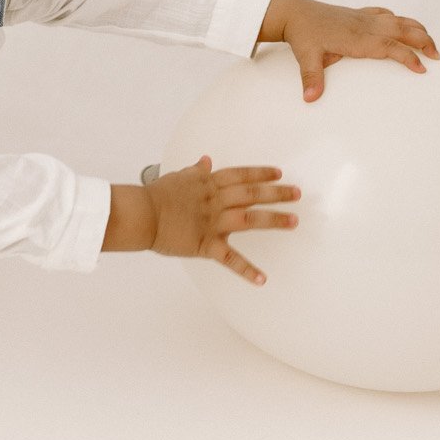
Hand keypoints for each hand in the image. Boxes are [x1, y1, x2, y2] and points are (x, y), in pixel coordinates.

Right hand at [145, 156, 299, 284]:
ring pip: (249, 219)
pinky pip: (229, 259)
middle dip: (277, 193)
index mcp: (209, 184)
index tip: (278, 173)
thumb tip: (206, 161)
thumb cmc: (157, 195)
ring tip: (293, 221)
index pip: (240, 175)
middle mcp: (216, 201)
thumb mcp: (178, 177)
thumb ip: (196, 171)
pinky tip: (262, 279)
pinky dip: (246, 270)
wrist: (142, 214)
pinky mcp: (206, 245)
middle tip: (297, 194)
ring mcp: (213, 223)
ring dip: (273, 220)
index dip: (261, 174)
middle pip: (252, 194)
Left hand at [260, 0, 439, 101]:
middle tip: (438, 56)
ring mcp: (363, 18)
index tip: (422, 69)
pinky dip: (398, 18)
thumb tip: (310, 98)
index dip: (408, 57)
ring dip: (416, 28)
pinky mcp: (357, 14)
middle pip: (402, 30)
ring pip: (397, 20)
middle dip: (423, 41)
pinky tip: (401, 23)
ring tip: (430, 41)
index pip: (390, 47)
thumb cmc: (302, 34)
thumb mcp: (306, 58)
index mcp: (357, 39)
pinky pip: (384, 13)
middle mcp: (365, 26)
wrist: (294, 12)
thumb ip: (312, 78)